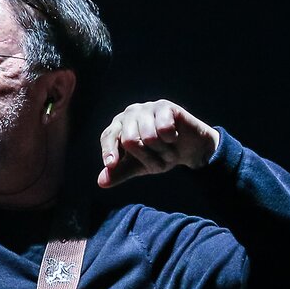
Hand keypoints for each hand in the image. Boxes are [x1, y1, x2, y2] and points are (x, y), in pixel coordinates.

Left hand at [97, 100, 219, 187]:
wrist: (188, 148)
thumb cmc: (158, 155)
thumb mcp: (138, 167)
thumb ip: (119, 173)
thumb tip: (101, 182)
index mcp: (118, 127)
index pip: (108, 137)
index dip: (109, 151)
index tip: (111, 164)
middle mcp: (129, 114)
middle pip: (129, 140)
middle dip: (146, 157)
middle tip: (158, 158)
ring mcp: (146, 108)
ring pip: (149, 137)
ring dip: (162, 151)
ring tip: (167, 148)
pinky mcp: (164, 106)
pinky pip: (164, 128)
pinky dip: (171, 139)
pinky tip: (174, 136)